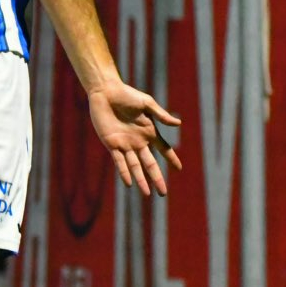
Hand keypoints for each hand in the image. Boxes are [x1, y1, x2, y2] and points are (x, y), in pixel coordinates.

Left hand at [87, 80, 182, 196]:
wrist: (106, 92)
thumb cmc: (127, 94)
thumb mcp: (147, 103)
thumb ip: (161, 115)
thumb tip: (179, 123)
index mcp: (149, 131)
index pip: (164, 148)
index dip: (171, 158)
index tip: (179, 169)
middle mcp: (138, 141)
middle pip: (150, 164)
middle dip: (157, 178)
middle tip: (163, 193)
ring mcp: (125, 144)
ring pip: (135, 166)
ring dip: (141, 180)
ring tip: (146, 194)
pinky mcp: (112, 144)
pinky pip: (119, 161)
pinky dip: (124, 172)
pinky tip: (129, 183)